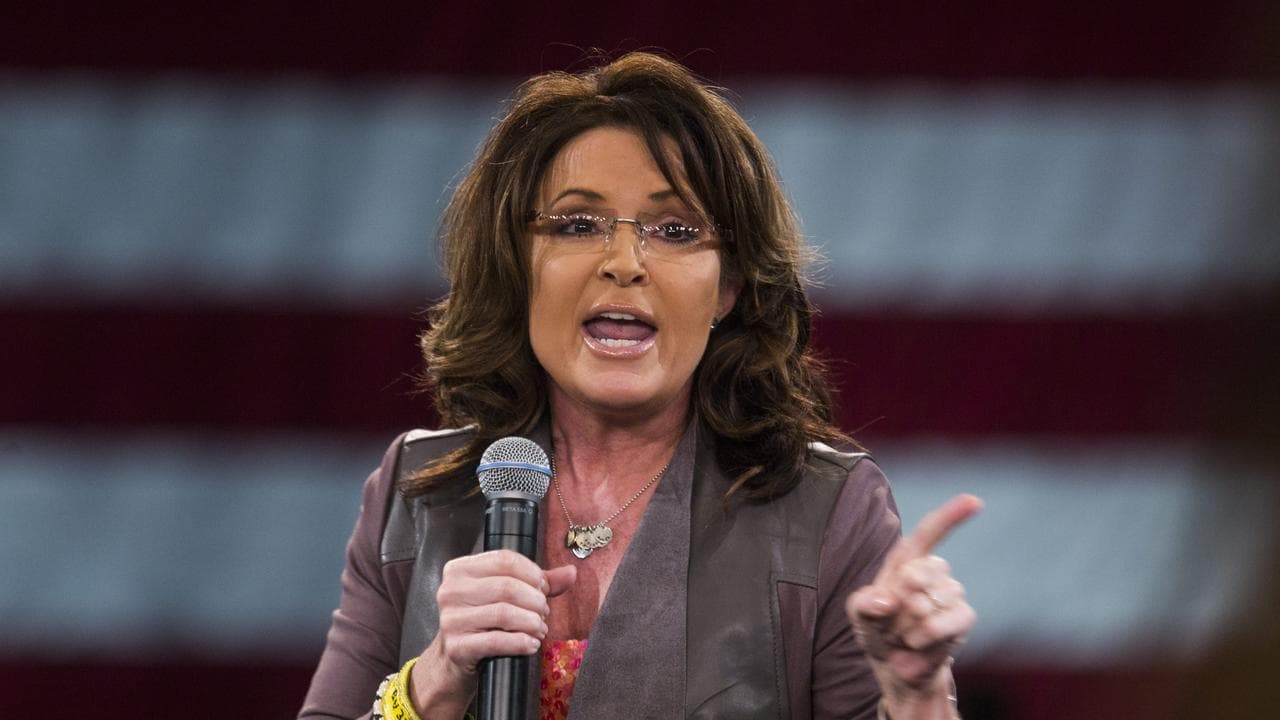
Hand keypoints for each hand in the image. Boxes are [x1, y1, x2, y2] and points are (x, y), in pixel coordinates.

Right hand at [409, 550, 576, 716]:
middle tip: (544, 613)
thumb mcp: (505, 595)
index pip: (505, 560)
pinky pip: (497, 641)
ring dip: (531, 622)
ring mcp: (450, 620)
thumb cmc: (483, 622)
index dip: (532, 573)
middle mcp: (450, 591)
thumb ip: (537, 582)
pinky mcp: (456, 647)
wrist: (455, 660)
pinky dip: (521, 642)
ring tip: (539, 629)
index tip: (543, 588)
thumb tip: (570, 573)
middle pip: (507, 586)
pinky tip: (531, 644)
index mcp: (459, 569)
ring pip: (504, 613)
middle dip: (535, 601)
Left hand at [847, 495, 980, 708]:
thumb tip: (886, 601)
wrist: (897, 665)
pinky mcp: (963, 617)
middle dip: (895, 606)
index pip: (929, 533)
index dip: (951, 516)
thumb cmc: (878, 629)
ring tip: (903, 634)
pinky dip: (923, 640)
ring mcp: (951, 593)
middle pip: (915, 575)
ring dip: (906, 627)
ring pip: (926, 605)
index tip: (975, 501)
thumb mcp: (859, 615)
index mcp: (906, 559)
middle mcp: (932, 570)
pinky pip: (945, 623)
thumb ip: (864, 605)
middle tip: (889, 621)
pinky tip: (915, 646)